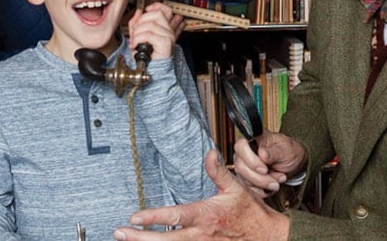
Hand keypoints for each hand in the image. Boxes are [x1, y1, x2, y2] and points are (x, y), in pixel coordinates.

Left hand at [112, 150, 290, 239]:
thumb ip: (218, 171)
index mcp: (205, 215)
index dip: (152, 217)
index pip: (174, 216)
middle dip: (140, 237)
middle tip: (119, 232)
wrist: (268, 238)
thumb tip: (209, 153)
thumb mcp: (236, 188)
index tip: (133, 217)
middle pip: (165, 239)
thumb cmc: (251, 213)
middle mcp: (200, 234)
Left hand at [128, 2, 174, 59]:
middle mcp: (168, 31)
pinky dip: (138, 39)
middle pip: (155, 14)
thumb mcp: (137, 36)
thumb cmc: (145, 57)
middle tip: (135, 32)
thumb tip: (138, 12)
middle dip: (141, 22)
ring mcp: (168, 36)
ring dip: (137, 33)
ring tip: (135, 41)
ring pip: (150, 24)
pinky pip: (148, 34)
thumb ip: (136, 23)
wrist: (148, 71)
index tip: (146, 9)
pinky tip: (136, 45)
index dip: (154, 6)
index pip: (163, 9)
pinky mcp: (166, 43)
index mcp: (163, 28)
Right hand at [232, 133, 307, 197]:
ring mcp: (244, 166)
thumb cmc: (288, 151)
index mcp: (253, 139)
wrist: (293, 163)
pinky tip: (273, 184)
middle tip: (276, 179)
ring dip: (264, 184)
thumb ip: (274, 152)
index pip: (241, 147)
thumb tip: (262, 154)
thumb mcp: (286, 149)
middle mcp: (245, 152)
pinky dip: (263, 190)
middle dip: (259, 178)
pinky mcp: (247, 179)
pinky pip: (249, 189)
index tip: (265, 169)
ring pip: (245, 180)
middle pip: (241, 166)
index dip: (251, 160)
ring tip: (279, 179)